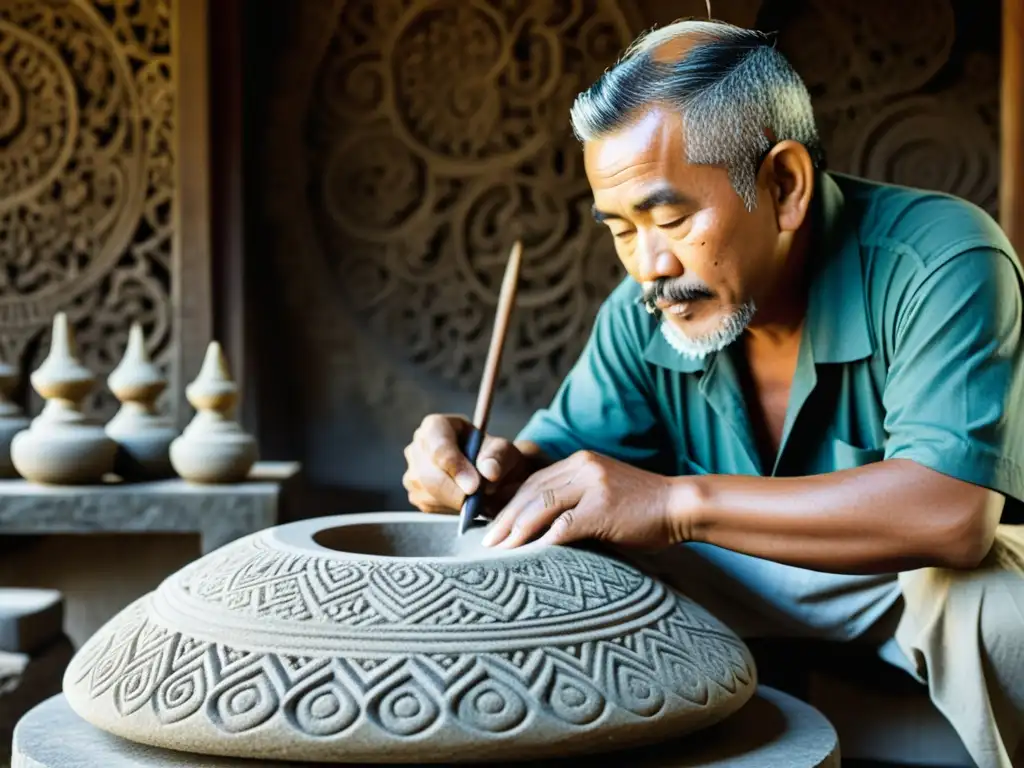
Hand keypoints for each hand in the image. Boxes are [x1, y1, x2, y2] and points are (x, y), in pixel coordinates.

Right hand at [402, 414, 531, 514]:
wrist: (488, 474)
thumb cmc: (493, 456)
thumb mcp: (504, 450)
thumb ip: (499, 457)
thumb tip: (489, 471)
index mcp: (436, 426)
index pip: (438, 446)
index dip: (454, 467)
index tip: (474, 486)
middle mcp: (418, 447)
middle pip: (428, 475)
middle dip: (455, 492)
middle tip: (479, 499)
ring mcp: (412, 471)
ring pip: (428, 494)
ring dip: (455, 502)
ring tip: (476, 496)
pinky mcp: (415, 494)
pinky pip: (430, 506)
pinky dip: (450, 508)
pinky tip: (464, 500)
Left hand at [481, 450, 684, 548]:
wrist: (680, 506)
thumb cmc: (642, 509)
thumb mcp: (602, 494)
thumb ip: (573, 502)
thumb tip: (539, 528)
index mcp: (578, 462)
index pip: (533, 482)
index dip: (508, 504)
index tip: (492, 525)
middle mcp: (582, 467)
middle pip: (531, 492)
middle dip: (505, 518)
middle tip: (486, 541)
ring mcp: (593, 485)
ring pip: (542, 506)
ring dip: (517, 530)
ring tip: (500, 549)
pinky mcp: (603, 507)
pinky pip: (565, 524)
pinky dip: (545, 540)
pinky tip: (530, 554)